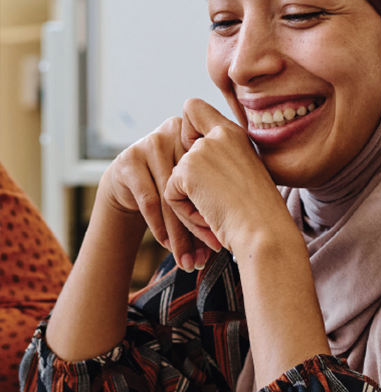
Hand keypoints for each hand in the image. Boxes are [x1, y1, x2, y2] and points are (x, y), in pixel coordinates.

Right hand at [100, 116, 214, 271]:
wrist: (131, 183)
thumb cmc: (178, 185)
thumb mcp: (200, 182)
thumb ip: (220, 193)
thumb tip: (240, 234)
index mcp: (202, 132)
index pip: (215, 171)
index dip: (222, 203)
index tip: (227, 235)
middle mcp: (176, 132)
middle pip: (193, 184)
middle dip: (203, 223)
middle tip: (212, 252)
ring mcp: (150, 142)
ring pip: (171, 195)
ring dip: (181, 232)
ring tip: (190, 259)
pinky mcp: (128, 160)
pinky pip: (149, 199)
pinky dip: (160, 226)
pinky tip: (168, 245)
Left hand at [164, 98, 296, 263]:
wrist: (265, 230)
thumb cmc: (259, 212)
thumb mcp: (244, 174)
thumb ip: (219, 159)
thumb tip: (187, 163)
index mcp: (234, 133)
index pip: (193, 108)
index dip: (187, 132)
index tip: (204, 162)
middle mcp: (219, 133)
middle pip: (177, 148)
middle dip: (188, 181)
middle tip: (216, 201)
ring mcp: (202, 149)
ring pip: (174, 177)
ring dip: (189, 201)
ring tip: (218, 214)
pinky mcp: (187, 170)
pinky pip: (170, 194)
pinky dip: (185, 213)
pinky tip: (210, 217)